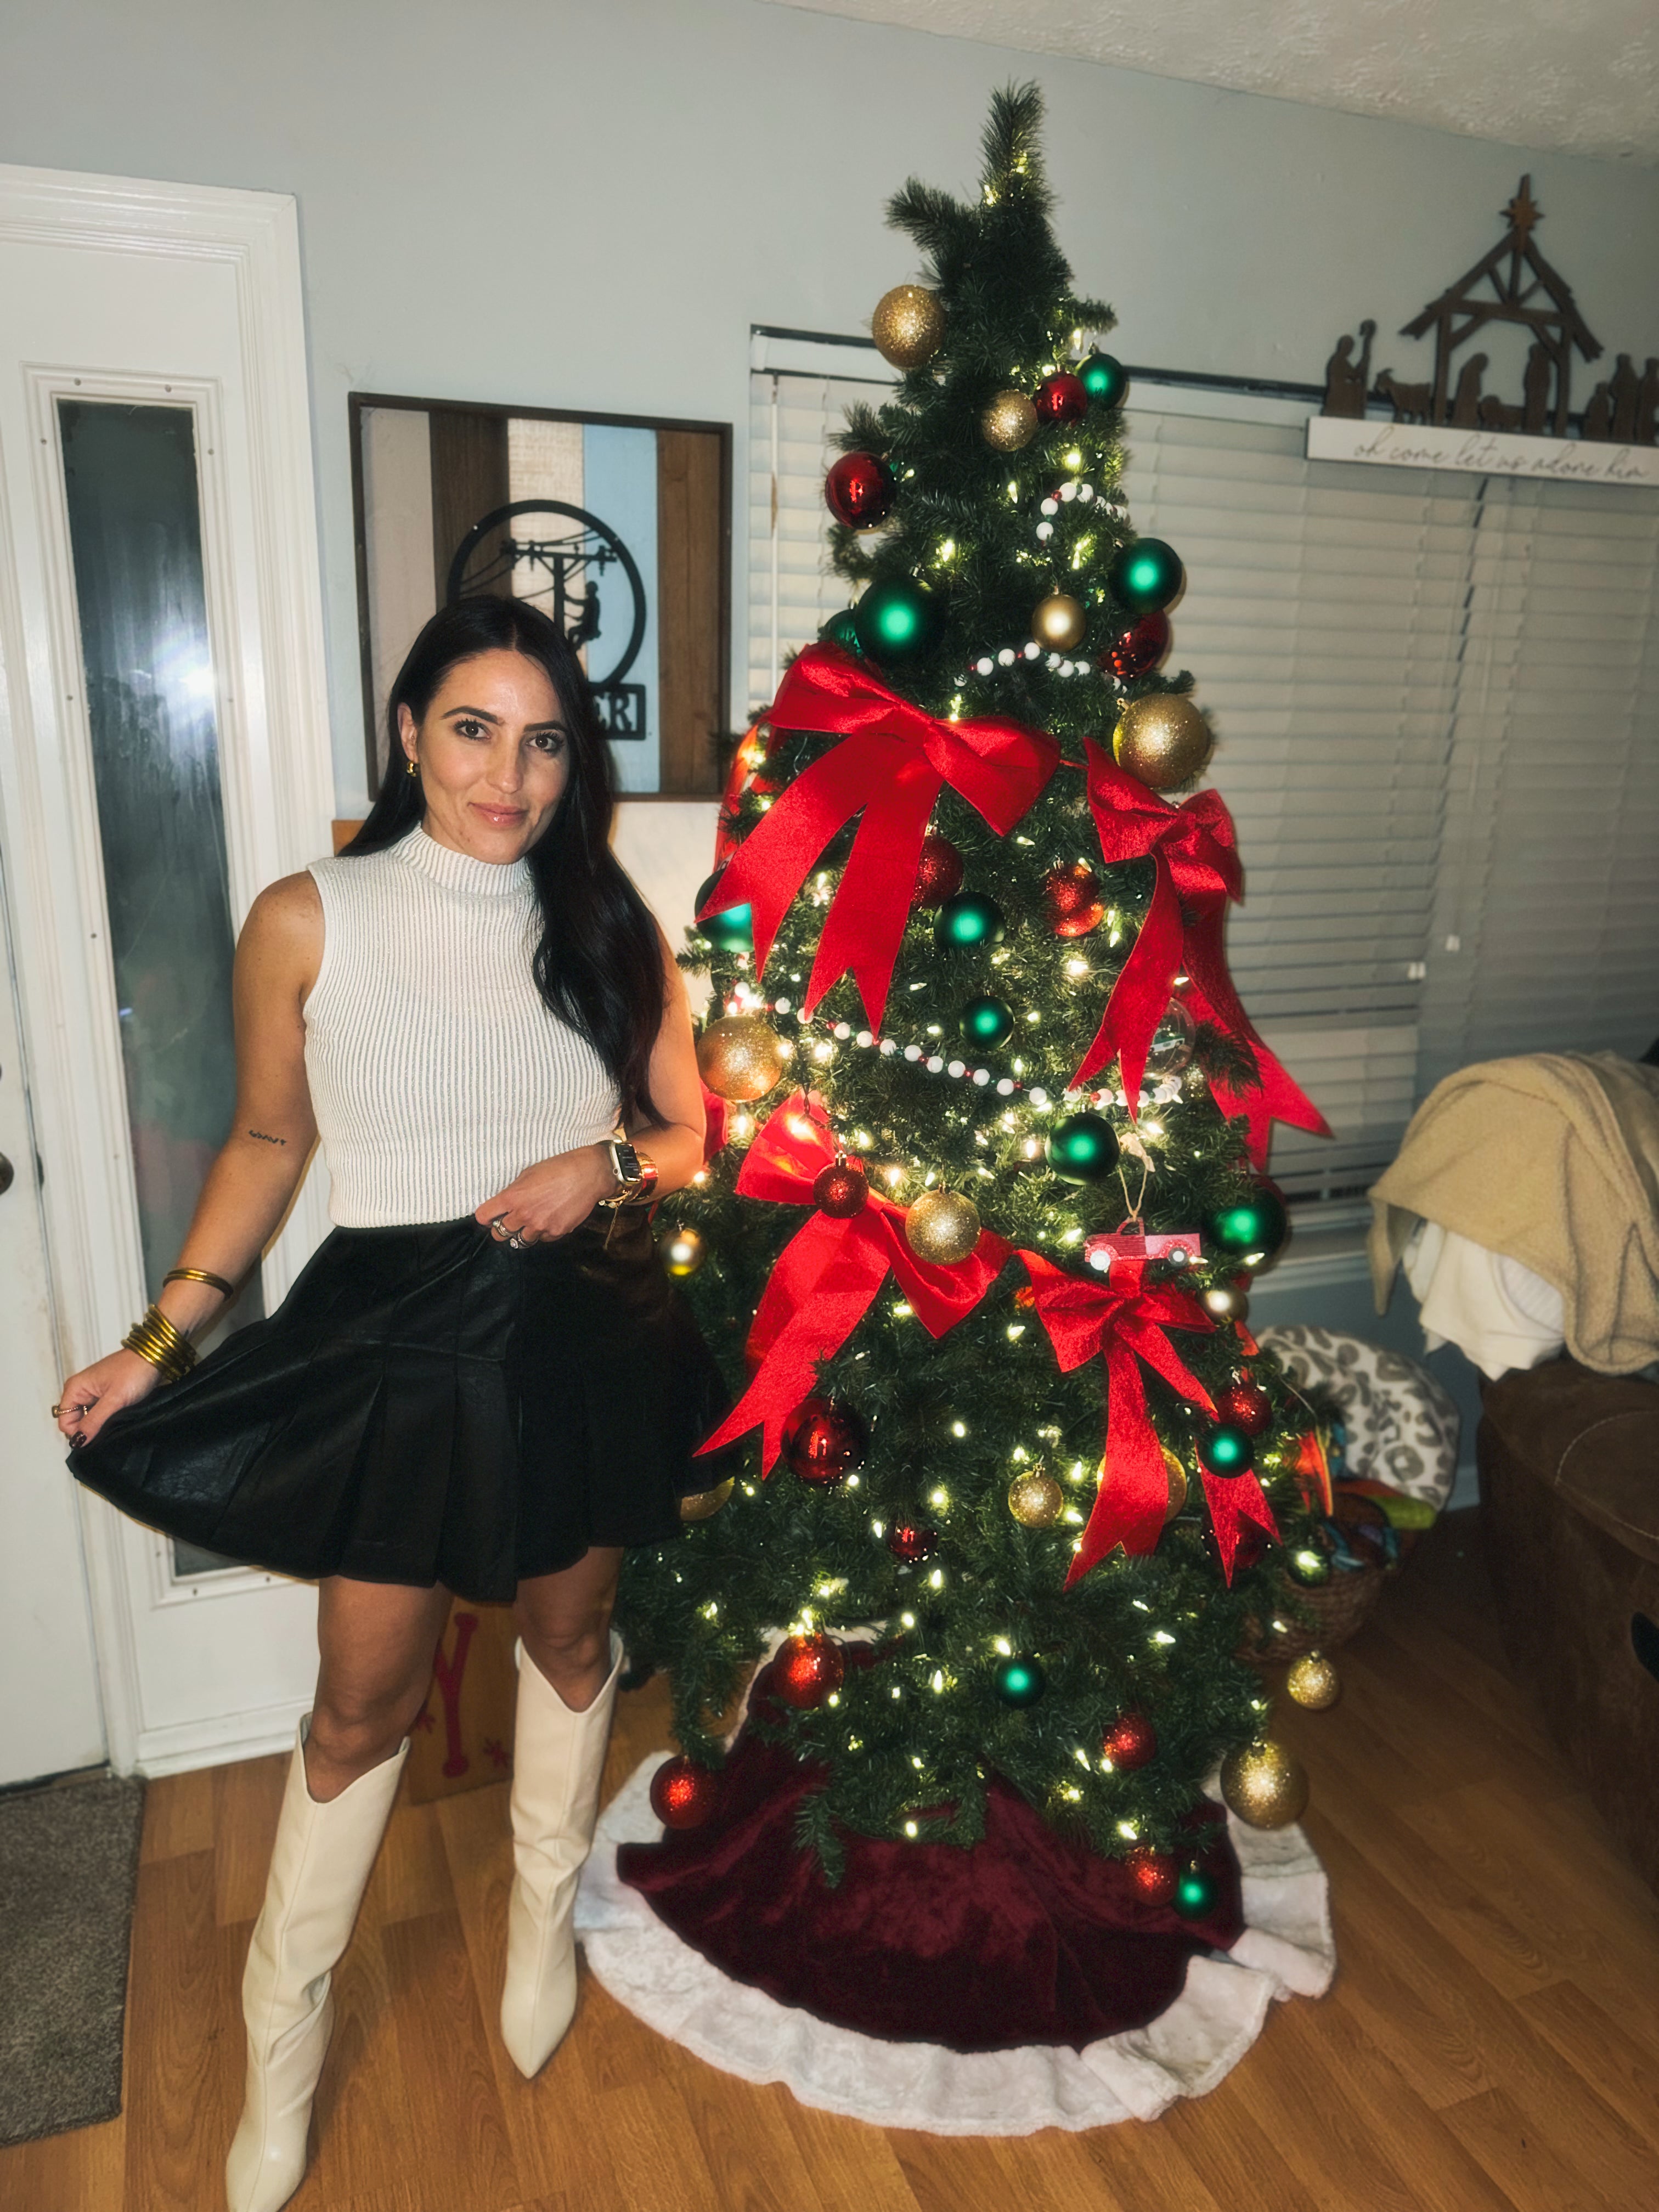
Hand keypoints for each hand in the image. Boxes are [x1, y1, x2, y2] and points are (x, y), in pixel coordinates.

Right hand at [56, 1348, 162, 1447]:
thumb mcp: (114, 1399)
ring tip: (116, 1422)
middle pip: (75, 1421)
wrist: (155, 1357)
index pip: (65, 1422)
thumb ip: (94, 1421)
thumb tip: (78, 1441)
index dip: (78, 1433)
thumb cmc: (134, 1371)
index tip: (97, 1435)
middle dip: (89, 1429)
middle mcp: (80, 1391)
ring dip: (99, 1425)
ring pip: (89, 1419)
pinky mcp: (106, 1396)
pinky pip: (100, 1414)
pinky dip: (107, 1420)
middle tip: (109, 1428)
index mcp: (75, 1388)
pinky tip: (118, 1419)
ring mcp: (93, 1394)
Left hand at [475, 1144, 616, 1245]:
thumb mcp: (528, 1174)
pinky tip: (550, 1219)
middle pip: (499, 1234)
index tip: (489, 1216)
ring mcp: (540, 1226)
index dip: (485, 1217)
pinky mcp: (556, 1233)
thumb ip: (513, 1192)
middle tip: (510, 1221)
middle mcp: (523, 1215)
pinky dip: (543, 1232)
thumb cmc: (558, 1168)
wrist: (588, 1175)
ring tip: (533, 1220)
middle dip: (502, 1228)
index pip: (483, 1216)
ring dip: (524, 1232)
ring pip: (521, 1240)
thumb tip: (505, 1204)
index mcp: (513, 1197)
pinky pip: (542, 1239)